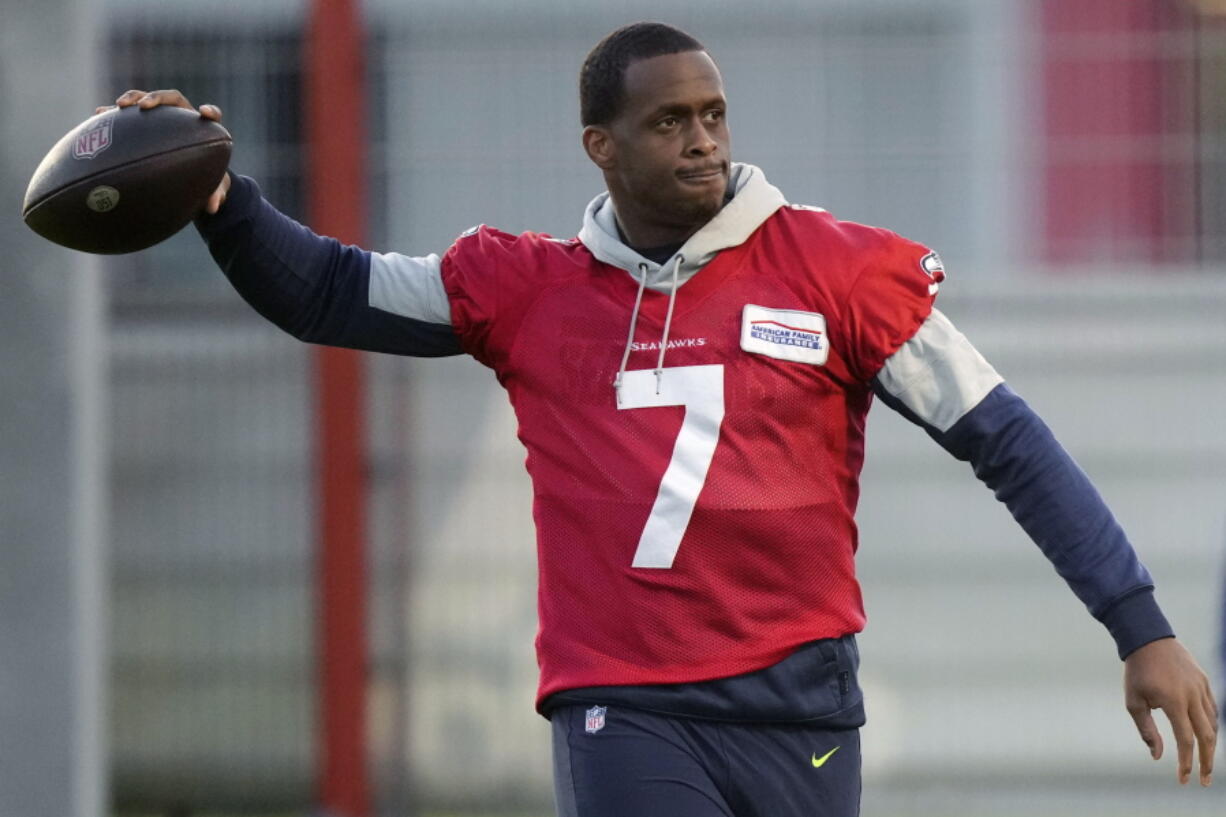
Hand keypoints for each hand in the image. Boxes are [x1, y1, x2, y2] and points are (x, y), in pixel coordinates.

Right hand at [96, 89, 230, 213]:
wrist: (186, 175)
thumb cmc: (203, 179)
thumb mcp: (213, 188)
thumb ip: (216, 195)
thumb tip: (212, 208)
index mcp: (203, 129)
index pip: (213, 115)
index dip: (211, 112)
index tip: (204, 113)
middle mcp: (182, 118)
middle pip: (172, 99)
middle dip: (157, 98)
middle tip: (143, 106)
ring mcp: (161, 118)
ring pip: (146, 99)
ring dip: (133, 98)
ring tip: (119, 106)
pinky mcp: (143, 123)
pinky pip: (127, 114)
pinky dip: (114, 112)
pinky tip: (99, 114)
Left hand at [1123, 637, 1217, 785]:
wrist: (1148, 639)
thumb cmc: (1137, 672)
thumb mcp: (1133, 701)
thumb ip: (1146, 730)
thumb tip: (1157, 756)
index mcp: (1174, 701)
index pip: (1186, 740)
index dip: (1186, 762)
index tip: (1183, 779)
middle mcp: (1193, 696)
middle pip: (1207, 737)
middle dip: (1207, 762)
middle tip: (1204, 780)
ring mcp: (1202, 688)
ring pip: (1214, 724)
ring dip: (1211, 745)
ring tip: (1205, 762)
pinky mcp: (1205, 681)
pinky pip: (1213, 709)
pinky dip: (1212, 726)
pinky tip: (1207, 737)